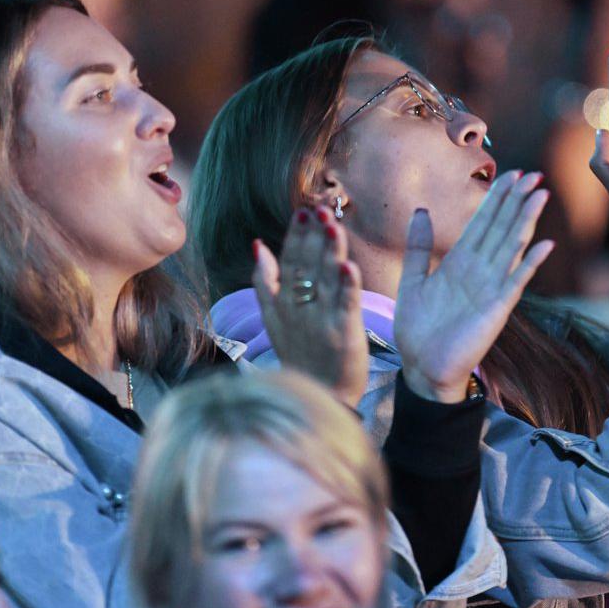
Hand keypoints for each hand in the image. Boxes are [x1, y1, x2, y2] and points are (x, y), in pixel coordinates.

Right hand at [252, 207, 367, 406]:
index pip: (289, 261)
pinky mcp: (343, 334)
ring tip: (333, 225)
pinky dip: (347, 286)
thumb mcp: (272, 319)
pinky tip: (349, 266)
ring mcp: (321, 322)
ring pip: (325, 279)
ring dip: (329, 251)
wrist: (319, 397)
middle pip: (307, 265)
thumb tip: (258, 244)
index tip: (303, 212)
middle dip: (313, 236)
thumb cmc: (299, 355)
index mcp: (283, 303)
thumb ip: (264, 281)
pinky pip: (345, 306)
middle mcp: (299, 309)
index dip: (296, 235)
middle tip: (320, 209)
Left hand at [394, 171, 553, 402]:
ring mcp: (490, 288)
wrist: (422, 369)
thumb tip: (421, 210)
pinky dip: (529, 263)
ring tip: (540, 194)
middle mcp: (479, 271)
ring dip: (526, 220)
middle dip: (516, 201)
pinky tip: (546, 244)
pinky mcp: (496, 308)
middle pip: (501, 228)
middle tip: (533, 174)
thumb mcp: (412, 280)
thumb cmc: (418, 330)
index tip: (509, 174)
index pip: (482, 223)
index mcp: (460, 262)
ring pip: (511, 246)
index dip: (496, 199)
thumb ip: (419, 247)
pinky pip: (515, 281)